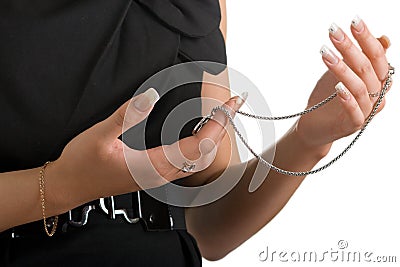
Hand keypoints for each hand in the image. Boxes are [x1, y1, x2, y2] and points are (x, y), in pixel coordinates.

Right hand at [50, 88, 244, 204]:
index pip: (197, 145)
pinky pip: (187, 163)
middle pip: (204, 154)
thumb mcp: (100, 136)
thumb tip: (151, 94)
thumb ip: (127, 115)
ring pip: (198, 161)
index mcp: (153, 166)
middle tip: (231, 105)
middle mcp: (162, 174)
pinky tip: (200, 134)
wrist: (69, 186)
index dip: (216, 125)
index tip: (228, 106)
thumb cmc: (82, 164)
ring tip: (220, 117)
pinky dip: (201, 146)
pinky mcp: (154, 174)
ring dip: (213, 138)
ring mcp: (159, 177)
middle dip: (221, 129)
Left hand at [295, 17, 390, 152]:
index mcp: (377, 80)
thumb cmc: (328, 98)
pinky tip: (337, 87)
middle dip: (352, 47)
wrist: (314, 126)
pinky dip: (347, 99)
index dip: (366, 38)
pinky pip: (355, 112)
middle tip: (334, 32)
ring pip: (361, 87)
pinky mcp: (353, 125)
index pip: (377, 56)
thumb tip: (384, 39)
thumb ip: (360, 58)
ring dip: (342, 69)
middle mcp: (376, 95)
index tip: (353, 21)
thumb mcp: (343, 74)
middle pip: (369, 68)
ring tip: (325, 54)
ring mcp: (366, 111)